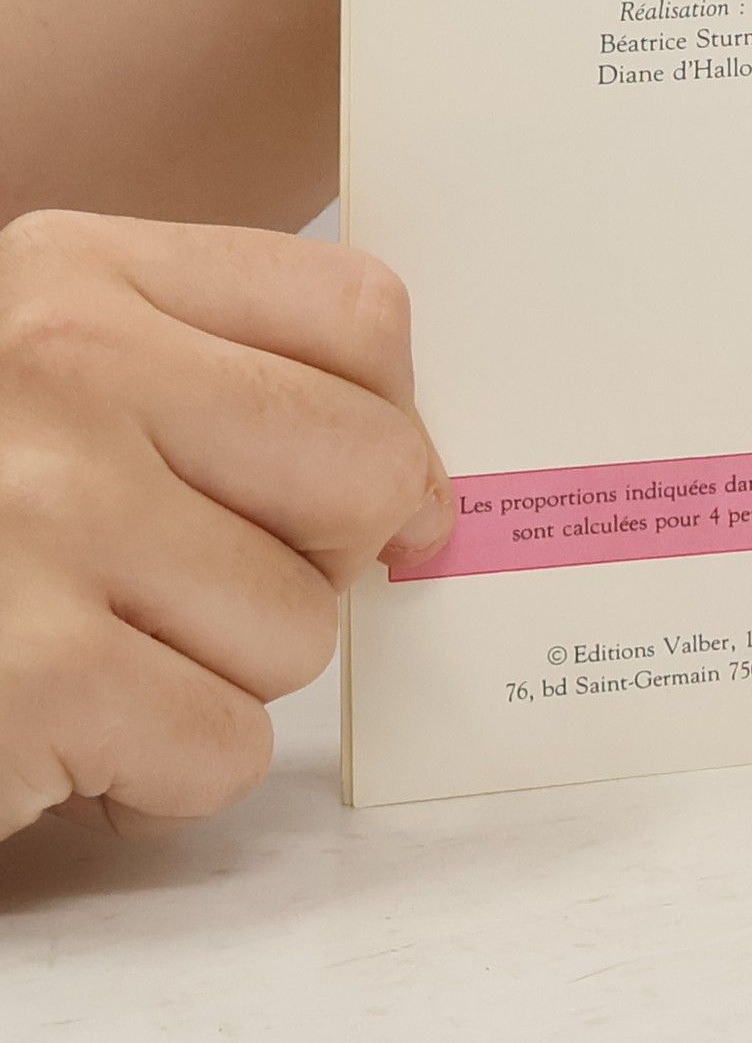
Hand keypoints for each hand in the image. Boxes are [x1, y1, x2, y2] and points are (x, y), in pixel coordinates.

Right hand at [0, 210, 453, 838]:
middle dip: (327, 555)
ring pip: (305, 622)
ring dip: (229, 669)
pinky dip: (167, 772)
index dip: (393, 418)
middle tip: (219, 578)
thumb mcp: (60, 374)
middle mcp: (62, 369)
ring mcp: (42, 517)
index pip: (361, 314)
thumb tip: (417, 483)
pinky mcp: (29, 676)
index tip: (362, 480)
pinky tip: (75, 730)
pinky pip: (228, 744)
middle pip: (370, 466)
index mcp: (80, 274)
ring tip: (111, 649)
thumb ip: (220, 378)